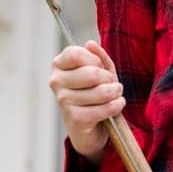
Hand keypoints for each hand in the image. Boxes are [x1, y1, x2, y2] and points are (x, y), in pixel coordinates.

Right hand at [48, 40, 121, 163]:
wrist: (92, 127)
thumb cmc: (95, 93)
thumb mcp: (101, 70)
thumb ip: (99, 56)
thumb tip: (90, 44)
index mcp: (59, 65)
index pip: (76, 54)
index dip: (95, 60)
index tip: (100, 68)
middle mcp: (56, 81)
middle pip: (91, 73)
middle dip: (109, 79)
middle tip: (112, 85)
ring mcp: (63, 101)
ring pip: (101, 92)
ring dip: (115, 93)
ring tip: (115, 95)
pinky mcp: (74, 119)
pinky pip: (104, 108)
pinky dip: (116, 106)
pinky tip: (116, 106)